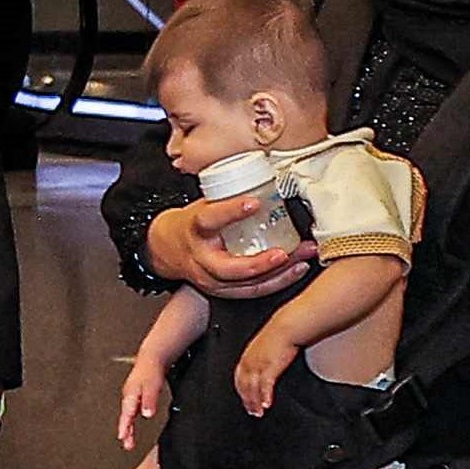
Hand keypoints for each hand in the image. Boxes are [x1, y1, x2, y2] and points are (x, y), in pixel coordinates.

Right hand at [115, 358, 167, 451]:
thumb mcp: (152, 385)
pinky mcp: (135, 395)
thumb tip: (146, 415)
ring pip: (127, 415)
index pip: (127, 414)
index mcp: (130, 394)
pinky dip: (130, 420)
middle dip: (125, 431)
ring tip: (128, 441)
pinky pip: (130, 410)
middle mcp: (128, 396)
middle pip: (126, 417)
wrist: (152, 356)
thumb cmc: (151, 369)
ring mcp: (131, 395)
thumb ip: (149, 400)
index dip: (125, 426)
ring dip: (127, 427)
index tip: (123, 437)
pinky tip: (132, 425)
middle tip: (127, 444)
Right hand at [143, 195, 310, 296]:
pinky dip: (277, 282)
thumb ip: (228, 199)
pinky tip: (295, 270)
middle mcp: (201, 259)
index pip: (209, 220)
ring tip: (302, 258)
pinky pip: (253, 291)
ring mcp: (211, 280)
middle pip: (229, 268)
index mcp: (195, 229)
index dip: (231, 212)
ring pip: (247, 284)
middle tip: (284, 252)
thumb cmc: (192, 224)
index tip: (253, 203)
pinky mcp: (222, 292)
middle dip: (260, 263)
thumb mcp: (203, 206)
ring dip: (279, 273)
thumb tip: (264, 176)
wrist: (167, 249)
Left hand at [231, 336, 285, 418]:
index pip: (239, 378)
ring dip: (255, 402)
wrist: (287, 326)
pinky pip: (265, 386)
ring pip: (252, 389)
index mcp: (247, 357)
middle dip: (247, 401)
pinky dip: (265, 396)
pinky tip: (267, 404)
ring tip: (259, 412)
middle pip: (244, 386)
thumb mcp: (264, 346)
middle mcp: (249, 362)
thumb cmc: (279, 334)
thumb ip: (260, 357)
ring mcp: (258, 365)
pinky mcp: (270, 367)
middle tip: (251, 412)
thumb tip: (263, 365)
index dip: (241, 391)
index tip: (244, 400)